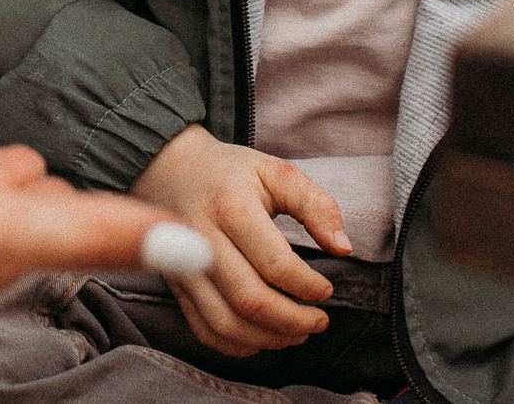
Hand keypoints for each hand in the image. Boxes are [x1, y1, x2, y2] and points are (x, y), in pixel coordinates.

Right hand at [128, 125, 351, 357]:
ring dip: (268, 339)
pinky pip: (203, 328)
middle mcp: (202, 240)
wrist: (170, 168)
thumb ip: (316, 205)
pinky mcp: (177, 284)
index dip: (308, 286)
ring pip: (226, 323)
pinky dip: (234, 344)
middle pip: (250, 301)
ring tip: (296, 334)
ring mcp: (184, 266)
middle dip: (293, 321)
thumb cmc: (229, 172)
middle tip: (319, 321)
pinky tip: (260, 338)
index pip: (276, 265)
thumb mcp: (276, 172)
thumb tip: (343, 248)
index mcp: (231, 207)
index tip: (325, 289)